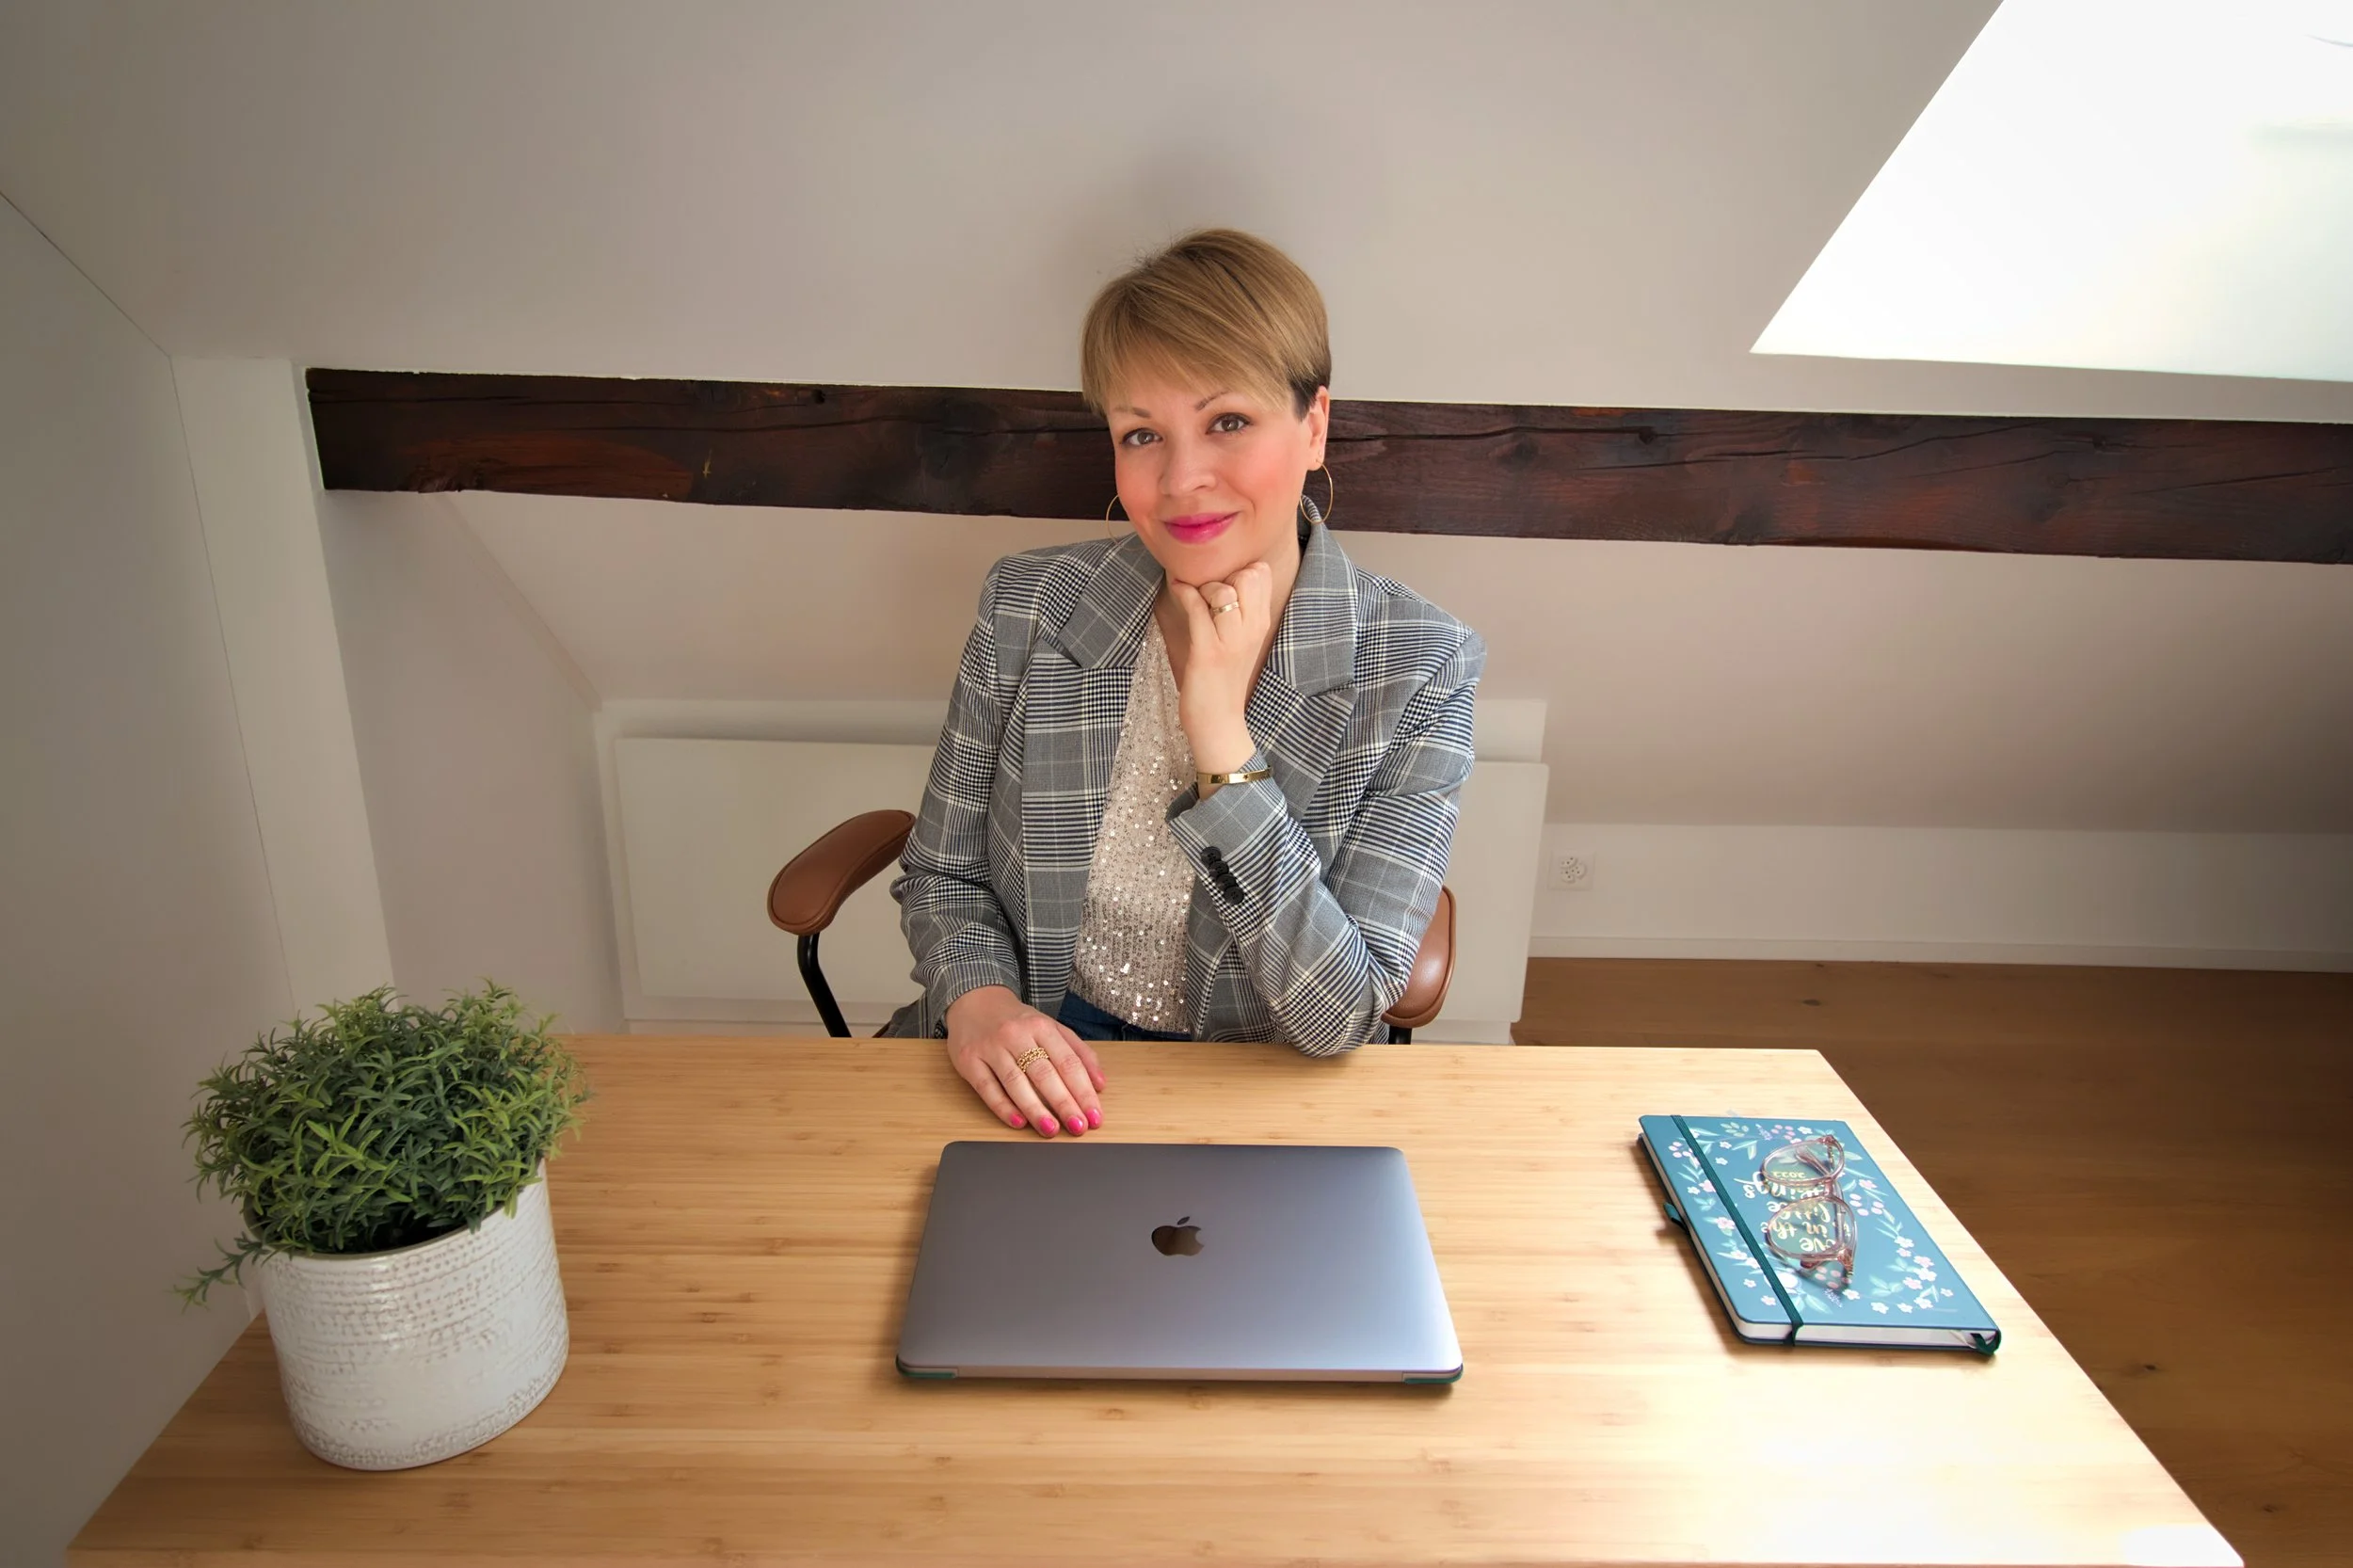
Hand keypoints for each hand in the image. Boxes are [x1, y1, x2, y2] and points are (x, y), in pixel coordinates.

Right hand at [944, 986, 1104, 1137]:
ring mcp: (990, 1048)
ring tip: (1051, 1129)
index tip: (1094, 1115)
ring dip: (1035, 1109)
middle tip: (1078, 1127)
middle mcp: (1016, 1035)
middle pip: (1044, 1073)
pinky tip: (1019, 1122)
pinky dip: (1003, 1107)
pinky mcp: (969, 1061)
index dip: (1083, 1091)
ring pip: (1015, 1082)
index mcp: (1041, 1026)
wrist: (974, 1001)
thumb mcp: (1051, 1027)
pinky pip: (987, 1088)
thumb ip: (1078, 1053)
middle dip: (1064, 1103)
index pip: (1068, 1062)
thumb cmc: (1018, 1021)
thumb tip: (1099, 1084)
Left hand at [1165, 560, 1272, 772]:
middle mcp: (1252, 629)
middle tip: (1205, 590)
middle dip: (1223, 574)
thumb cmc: (1224, 680)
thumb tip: (1224, 578)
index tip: (1221, 580)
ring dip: (1202, 586)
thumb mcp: (1241, 642)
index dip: (1239, 569)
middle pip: (1248, 576)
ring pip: (1223, 590)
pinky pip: (1197, 608)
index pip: (1261, 574)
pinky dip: (1184, 593)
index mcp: (1260, 624)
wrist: (1219, 723)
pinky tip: (1177, 590)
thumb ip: (1240, 612)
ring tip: (1191, 595)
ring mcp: (1231, 640)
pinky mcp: (1208, 651)